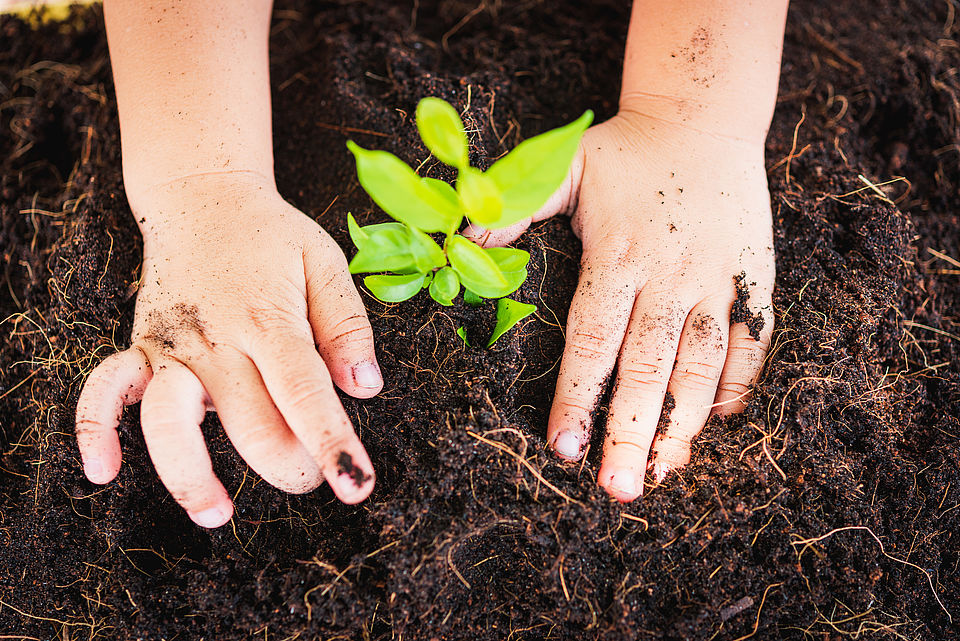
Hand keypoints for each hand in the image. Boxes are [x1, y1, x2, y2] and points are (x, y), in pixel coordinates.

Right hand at [75, 172, 382, 526]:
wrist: (202, 198)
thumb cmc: (272, 237)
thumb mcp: (324, 264)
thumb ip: (347, 326)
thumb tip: (365, 387)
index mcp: (269, 320)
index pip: (305, 394)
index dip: (333, 445)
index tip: (357, 486)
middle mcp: (216, 340)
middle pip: (248, 425)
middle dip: (287, 467)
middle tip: (313, 473)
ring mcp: (171, 347)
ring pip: (168, 423)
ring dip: (190, 476)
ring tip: (217, 513)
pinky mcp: (139, 348)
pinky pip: (103, 391)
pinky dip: (96, 432)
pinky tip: (106, 471)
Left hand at [471, 109, 774, 500]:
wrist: (702, 118)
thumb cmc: (624, 153)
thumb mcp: (561, 168)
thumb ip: (513, 210)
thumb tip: (458, 244)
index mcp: (618, 255)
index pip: (593, 339)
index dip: (577, 396)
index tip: (565, 449)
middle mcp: (670, 274)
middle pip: (649, 365)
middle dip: (631, 429)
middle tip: (617, 489)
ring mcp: (718, 279)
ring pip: (703, 363)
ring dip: (684, 422)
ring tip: (664, 472)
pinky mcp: (754, 278)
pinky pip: (753, 341)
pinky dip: (739, 383)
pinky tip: (718, 422)